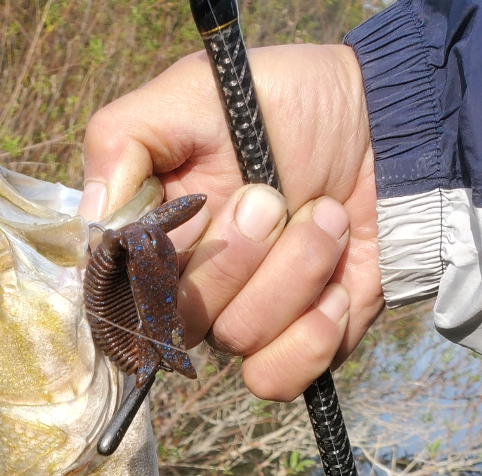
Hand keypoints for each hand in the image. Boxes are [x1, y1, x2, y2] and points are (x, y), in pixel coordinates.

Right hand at [80, 45, 379, 400]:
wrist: (387, 131)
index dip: (153, 267)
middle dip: (237, 253)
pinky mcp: (295, 349)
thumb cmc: (288, 105)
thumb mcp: (197, 91)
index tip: (196, 212)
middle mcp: (190, 291)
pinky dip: (315, 333)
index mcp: (154, 240)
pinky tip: (339, 285)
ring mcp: (244, 323)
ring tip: (325, 217)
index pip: (119, 290)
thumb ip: (126, 137)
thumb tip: (94, 216)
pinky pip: (275, 379)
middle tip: (272, 199)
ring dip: (296, 270)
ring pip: (236, 340)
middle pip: (179, 319)